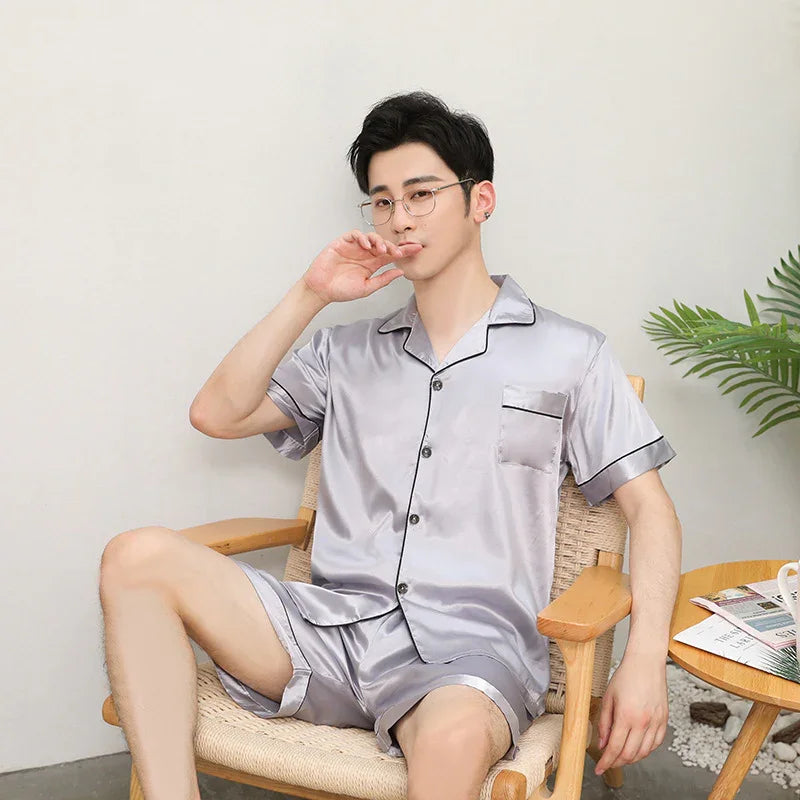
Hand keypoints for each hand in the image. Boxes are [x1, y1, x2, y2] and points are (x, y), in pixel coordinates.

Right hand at [303, 230, 422, 303]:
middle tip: (400, 251)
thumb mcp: (366, 288)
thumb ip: (383, 280)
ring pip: (371, 237)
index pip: (391, 255)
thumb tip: (400, 273)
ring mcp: (354, 247)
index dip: (404, 251)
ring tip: (382, 250)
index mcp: (373, 264)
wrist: (321, 290)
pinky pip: (354, 235)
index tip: (418, 249)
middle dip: (393, 246)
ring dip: (378, 241)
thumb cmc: (342, 290)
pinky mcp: (342, 243)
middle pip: (384, 244)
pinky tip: (366, 245)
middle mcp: (365, 254)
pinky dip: (362, 237)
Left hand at [594, 653, 667, 774]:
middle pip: (630, 755)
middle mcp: (643, 722)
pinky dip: (645, 751)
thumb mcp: (608, 697)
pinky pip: (656, 744)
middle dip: (617, 763)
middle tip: (608, 763)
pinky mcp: (664, 720)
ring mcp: (656, 722)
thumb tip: (602, 744)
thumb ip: (604, 723)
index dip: (606, 762)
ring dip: (631, 759)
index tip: (599, 769)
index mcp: (626, 715)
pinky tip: (637, 748)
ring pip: (644, 753)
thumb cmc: (625, 676)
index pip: (615, 748)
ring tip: (620, 756)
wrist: (646, 662)